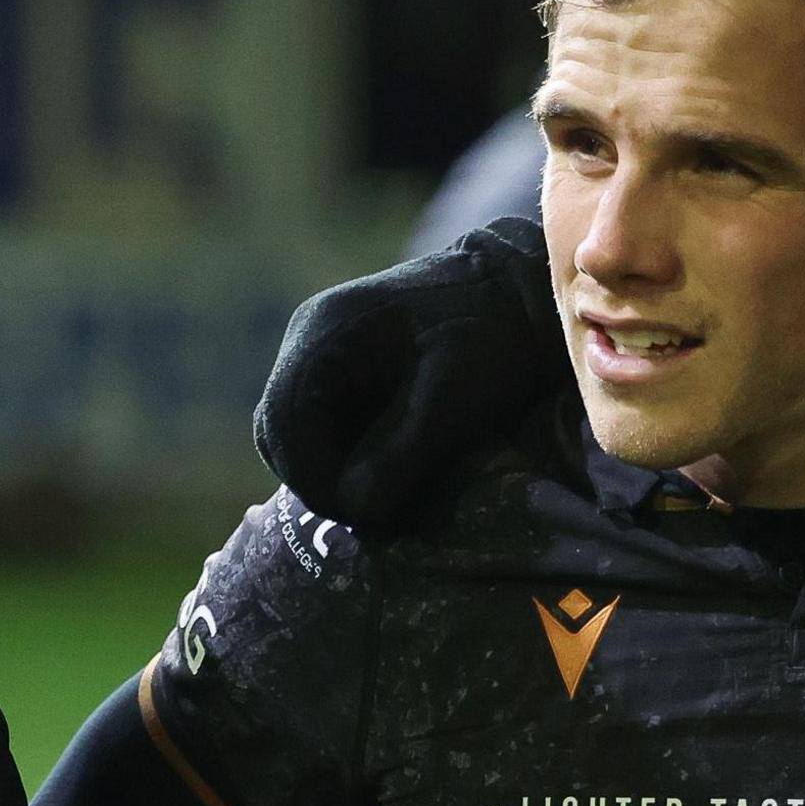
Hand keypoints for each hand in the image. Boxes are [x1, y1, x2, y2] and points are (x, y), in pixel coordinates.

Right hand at [252, 212, 556, 531]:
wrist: (526, 291)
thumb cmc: (495, 336)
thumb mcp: (454, 398)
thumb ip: (398, 455)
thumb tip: (355, 510)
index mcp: (326, 332)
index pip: (283, 421)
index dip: (310, 477)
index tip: (356, 513)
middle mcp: (310, 338)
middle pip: (278, 429)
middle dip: (316, 478)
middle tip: (366, 514)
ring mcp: (323, 352)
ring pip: (296, 432)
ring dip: (328, 469)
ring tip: (376, 496)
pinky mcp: (344, 367)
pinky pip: (322, 424)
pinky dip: (344, 455)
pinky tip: (382, 469)